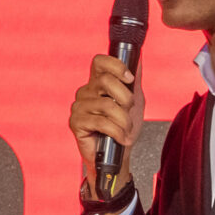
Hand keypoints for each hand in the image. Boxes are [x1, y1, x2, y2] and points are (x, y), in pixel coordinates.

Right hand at [71, 54, 143, 203]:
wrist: (118, 157)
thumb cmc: (123, 129)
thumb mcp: (135, 102)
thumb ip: (134, 80)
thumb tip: (138, 58)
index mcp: (98, 83)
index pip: (100, 62)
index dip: (116, 66)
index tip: (129, 78)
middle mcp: (86, 92)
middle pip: (106, 80)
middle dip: (126, 98)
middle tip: (129, 111)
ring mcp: (79, 106)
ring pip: (107, 104)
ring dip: (123, 120)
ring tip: (126, 130)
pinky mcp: (76, 122)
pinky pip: (101, 122)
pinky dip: (117, 132)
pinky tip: (121, 138)